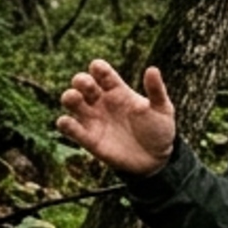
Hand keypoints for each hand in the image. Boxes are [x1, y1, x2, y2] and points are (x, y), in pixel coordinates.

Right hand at [55, 60, 177, 176]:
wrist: (155, 159)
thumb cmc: (159, 130)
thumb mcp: (162, 109)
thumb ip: (156, 91)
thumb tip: (152, 69)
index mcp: (118, 90)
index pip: (102, 73)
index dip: (98, 68)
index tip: (99, 69)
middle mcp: (102, 101)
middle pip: (83, 83)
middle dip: (81, 81)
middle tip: (88, 86)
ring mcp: (94, 119)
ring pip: (71, 101)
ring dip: (69, 97)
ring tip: (75, 98)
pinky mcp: (89, 139)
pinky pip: (71, 128)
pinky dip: (65, 124)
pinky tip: (67, 122)